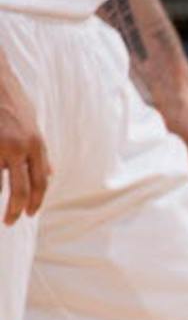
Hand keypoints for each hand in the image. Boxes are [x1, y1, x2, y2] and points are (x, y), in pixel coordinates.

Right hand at [0, 56, 48, 223]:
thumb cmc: (10, 98)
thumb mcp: (32, 122)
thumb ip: (40, 150)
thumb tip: (51, 172)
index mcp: (36, 143)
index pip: (41, 181)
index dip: (36, 200)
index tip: (30, 213)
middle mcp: (19, 146)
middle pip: (21, 188)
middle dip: (16, 209)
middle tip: (11, 221)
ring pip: (0, 180)